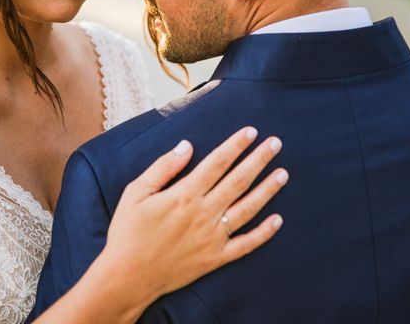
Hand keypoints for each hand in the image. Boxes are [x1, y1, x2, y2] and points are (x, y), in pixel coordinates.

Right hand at [100, 127, 287, 307]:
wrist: (127, 277)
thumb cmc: (128, 232)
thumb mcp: (136, 192)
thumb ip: (164, 167)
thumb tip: (186, 145)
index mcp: (185, 194)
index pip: (217, 162)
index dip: (236, 145)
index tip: (251, 132)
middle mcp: (204, 213)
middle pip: (238, 180)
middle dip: (259, 159)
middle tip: (276, 144)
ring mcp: (213, 237)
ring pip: (248, 208)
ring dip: (267, 190)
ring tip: (283, 173)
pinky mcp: (215, 258)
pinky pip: (246, 244)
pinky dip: (264, 233)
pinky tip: (278, 220)